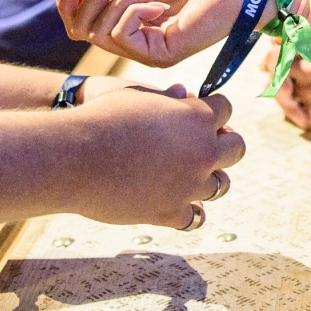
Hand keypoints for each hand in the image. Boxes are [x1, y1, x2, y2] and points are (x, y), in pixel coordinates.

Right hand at [57, 0, 251, 65]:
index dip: (68, 1)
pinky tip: (157, 2)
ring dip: (118, 1)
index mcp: (130, 22)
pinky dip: (132, 11)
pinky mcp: (160, 56)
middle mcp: (135, 41)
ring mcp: (146, 51)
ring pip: (99, 31)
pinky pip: (122, 35)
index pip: (80, 23)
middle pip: (82, 29)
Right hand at [68, 82, 245, 230]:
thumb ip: (167, 99)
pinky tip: (173, 202)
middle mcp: (203, 151)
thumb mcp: (138, 96)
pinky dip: (187, 210)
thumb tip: (184, 93)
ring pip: (222, 185)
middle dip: (223, 144)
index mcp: (198, 116)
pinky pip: (195, 217)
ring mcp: (190, 185)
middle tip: (203, 145)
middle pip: (236, 148)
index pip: (226, 109)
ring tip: (189, 174)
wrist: (74, 157)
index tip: (201, 115)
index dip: (213, 111)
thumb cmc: (101, 117)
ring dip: (208, 178)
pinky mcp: (171, 212)